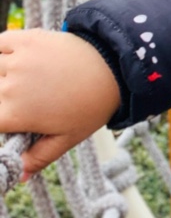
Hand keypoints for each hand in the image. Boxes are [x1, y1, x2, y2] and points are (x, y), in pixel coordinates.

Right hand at [0, 30, 121, 179]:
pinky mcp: (24, 40)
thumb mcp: (67, 138)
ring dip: (0, 78)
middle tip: (20, 101)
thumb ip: (39, 158)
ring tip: (18, 85)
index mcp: (16, 114)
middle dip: (1, 101)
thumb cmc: (91, 106)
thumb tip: (19, 178)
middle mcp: (9, 87)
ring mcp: (15, 61)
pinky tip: (11, 62)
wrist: (112, 68)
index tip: (8, 120)